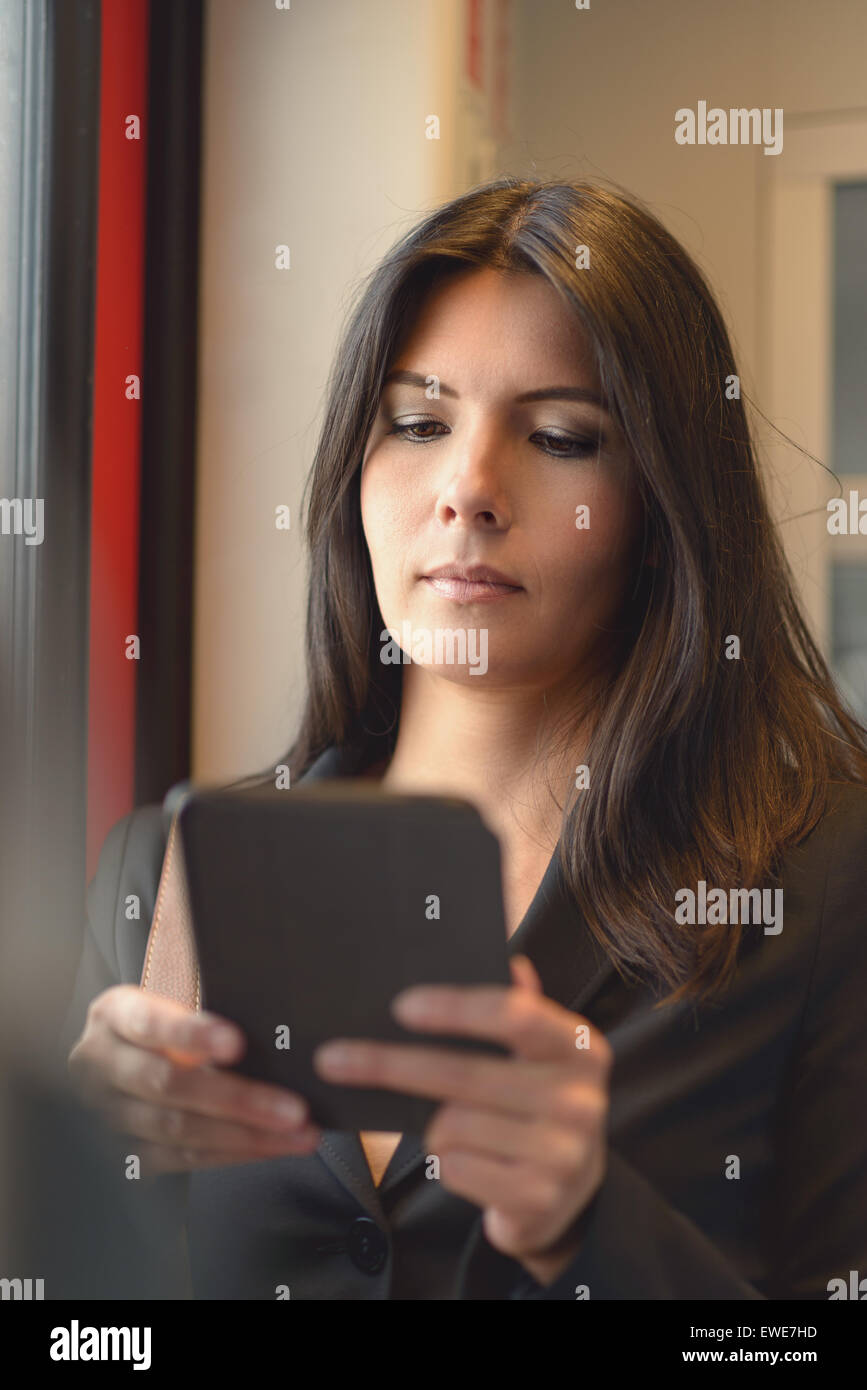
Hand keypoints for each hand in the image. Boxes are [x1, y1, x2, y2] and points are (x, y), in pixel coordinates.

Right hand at [68, 985, 322, 1173]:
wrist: (119, 1059)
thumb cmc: (163, 1022)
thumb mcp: (167, 1000)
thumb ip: (202, 1008)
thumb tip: (271, 1020)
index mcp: (113, 1016)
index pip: (150, 1023)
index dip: (191, 1034)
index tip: (237, 1043)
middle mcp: (102, 1066)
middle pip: (168, 1084)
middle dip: (236, 1099)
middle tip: (293, 1108)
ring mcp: (109, 1114)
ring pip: (179, 1129)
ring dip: (245, 1135)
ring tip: (298, 1133)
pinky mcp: (125, 1153)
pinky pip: (183, 1159)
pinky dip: (232, 1153)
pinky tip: (272, 1147)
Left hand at [313, 955, 611, 1285]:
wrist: (570, 1192)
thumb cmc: (536, 1104)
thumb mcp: (538, 1054)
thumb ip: (520, 1009)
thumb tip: (510, 962)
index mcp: (577, 1047)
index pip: (513, 1014)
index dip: (454, 1008)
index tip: (400, 1007)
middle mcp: (579, 1098)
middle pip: (464, 1074)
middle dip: (389, 1065)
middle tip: (333, 1059)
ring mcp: (563, 1153)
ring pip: (451, 1126)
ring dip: (431, 1126)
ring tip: (450, 1127)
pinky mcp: (539, 1198)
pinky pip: (455, 1168)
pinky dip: (445, 1163)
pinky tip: (468, 1161)